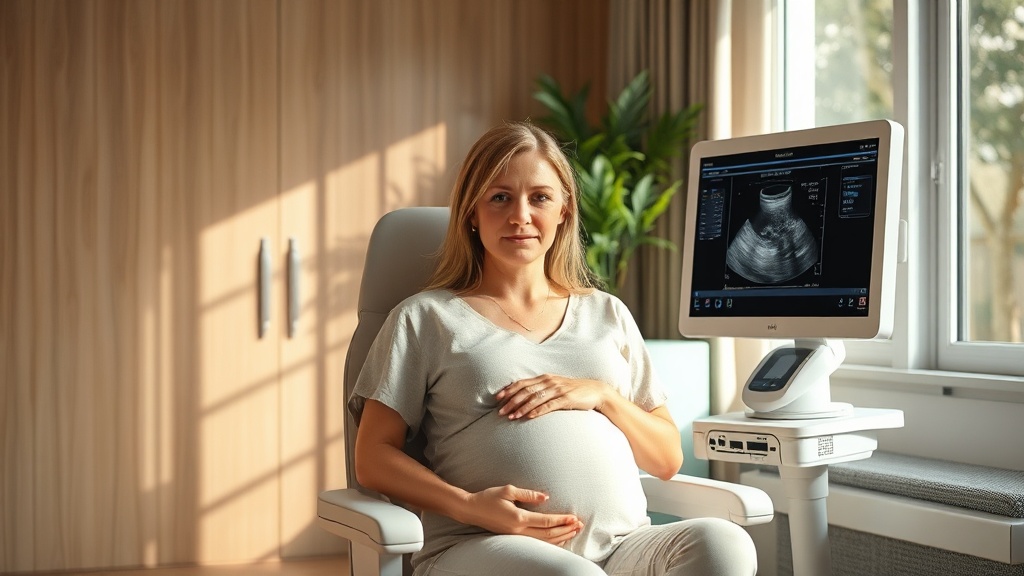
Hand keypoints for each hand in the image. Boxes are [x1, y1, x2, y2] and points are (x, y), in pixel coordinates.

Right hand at [460, 485, 583, 544]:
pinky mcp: (513, 537)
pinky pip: (536, 542)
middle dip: (566, 530)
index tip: (574, 518)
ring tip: (573, 531)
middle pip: (548, 534)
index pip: (546, 521)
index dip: (562, 520)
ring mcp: (516, 536)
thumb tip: (546, 497)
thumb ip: (529, 494)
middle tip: (580, 525)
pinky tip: (558, 537)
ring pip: (543, 541)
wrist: (471, 510)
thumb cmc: (488, 497)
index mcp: (519, 518)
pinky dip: (550, 541)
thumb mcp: (508, 490)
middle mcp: (518, 530)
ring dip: (560, 537)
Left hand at [496, 374, 608, 419]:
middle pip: (526, 391)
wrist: (596, 391)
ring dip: (522, 408)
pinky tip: (529, 417)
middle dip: (511, 401)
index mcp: (545, 378)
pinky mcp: (566, 399)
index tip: (497, 399)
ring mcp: (558, 390)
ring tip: (512, 417)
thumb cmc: (573, 391)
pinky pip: (549, 405)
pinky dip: (538, 411)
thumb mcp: (556, 387)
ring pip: (535, 398)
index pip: (522, 383)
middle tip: (500, 412)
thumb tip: (524, 399)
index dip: (509, 390)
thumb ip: (542, 391)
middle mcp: (550, 382)